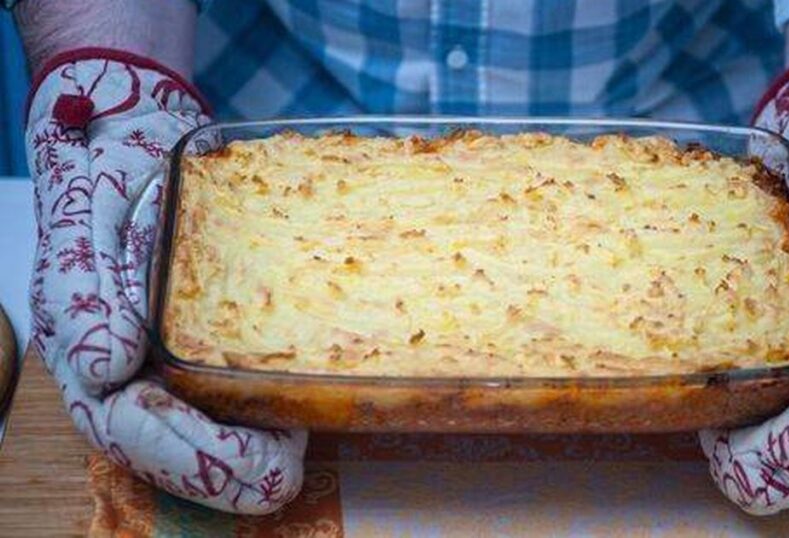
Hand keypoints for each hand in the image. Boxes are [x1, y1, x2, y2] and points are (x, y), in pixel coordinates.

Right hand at [26, 49, 306, 513]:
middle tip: (280, 481)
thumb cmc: (107, 170)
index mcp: (87, 339)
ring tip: (295, 462)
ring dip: (245, 453)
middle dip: (223, 470)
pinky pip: (227, 384)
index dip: (182, 453)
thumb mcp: (87, 211)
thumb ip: (87, 289)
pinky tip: (298, 416)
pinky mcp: (202, 334)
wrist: (137, 134)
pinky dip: (260, 408)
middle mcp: (124, 359)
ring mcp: (163, 350)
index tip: (242, 466)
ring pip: (198, 423)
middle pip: (168, 439)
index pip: (126, 422)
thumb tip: (110, 368)